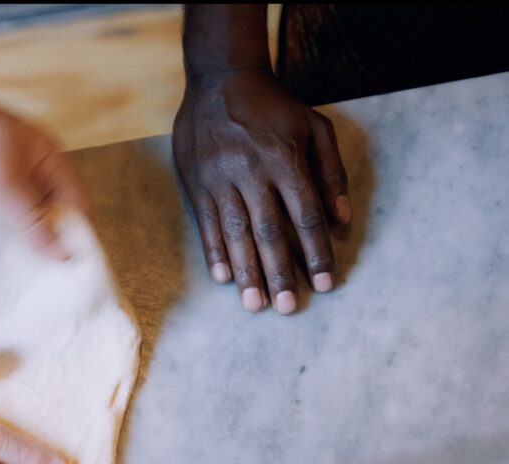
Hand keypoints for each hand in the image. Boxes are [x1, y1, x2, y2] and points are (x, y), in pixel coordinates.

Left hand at [0, 68, 87, 258]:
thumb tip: (63, 254)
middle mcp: (29, 169)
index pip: (77, 206)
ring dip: (17, 241)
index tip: (66, 274)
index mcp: (47, 161)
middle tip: (38, 282)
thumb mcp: (3, 185)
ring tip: (14, 275)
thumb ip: (33, 220)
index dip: (75, 237)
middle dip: (46, 244)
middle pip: (50, 214)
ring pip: (19, 217)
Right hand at [173, 69, 350, 313]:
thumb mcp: (314, 127)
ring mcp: (220, 180)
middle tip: (286, 307)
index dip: (317, 252)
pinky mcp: (198, 184)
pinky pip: (208, 223)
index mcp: (284, 159)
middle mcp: (251, 173)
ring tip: (254, 304)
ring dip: (246, 271)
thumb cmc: (273, 107)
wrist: (220, 80)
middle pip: (268, 231)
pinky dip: (215, 252)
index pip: (305, 214)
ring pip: (235, 233)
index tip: (326, 284)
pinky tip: (223, 277)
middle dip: (279, 271)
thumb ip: (331, 173)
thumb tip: (341, 219)